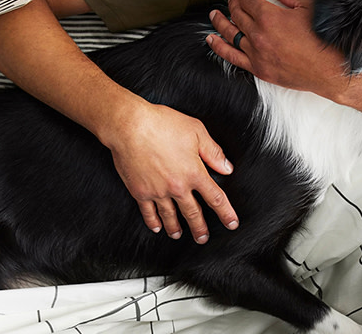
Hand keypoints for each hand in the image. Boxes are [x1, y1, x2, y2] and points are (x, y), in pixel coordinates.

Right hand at [101, 100, 237, 243]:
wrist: (129, 126)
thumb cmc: (162, 124)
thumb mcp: (196, 131)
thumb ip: (213, 152)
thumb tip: (226, 168)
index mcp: (194, 173)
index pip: (215, 198)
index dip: (226, 212)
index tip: (232, 223)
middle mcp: (177, 187)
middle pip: (193, 213)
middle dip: (200, 228)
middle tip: (203, 237)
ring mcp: (157, 191)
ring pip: (170, 216)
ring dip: (176, 228)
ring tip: (179, 235)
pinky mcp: (139, 191)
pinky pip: (148, 212)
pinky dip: (153, 221)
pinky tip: (157, 227)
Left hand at [207, 0, 349, 97]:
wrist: (329, 70)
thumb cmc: (322, 38)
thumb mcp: (308, 6)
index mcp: (269, 17)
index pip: (249, 0)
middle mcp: (258, 35)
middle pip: (238, 15)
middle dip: (234, 4)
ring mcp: (256, 53)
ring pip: (231, 33)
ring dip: (220, 21)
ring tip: (214, 14)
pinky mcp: (258, 69)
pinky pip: (231, 57)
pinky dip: (219, 47)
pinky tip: (211, 39)